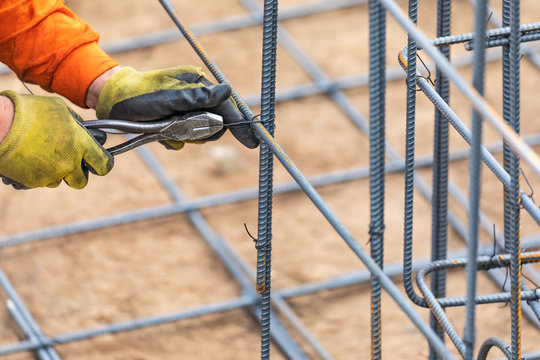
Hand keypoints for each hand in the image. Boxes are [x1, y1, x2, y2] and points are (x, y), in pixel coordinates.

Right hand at [0, 91, 112, 188]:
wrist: (0, 125)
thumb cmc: (31, 112)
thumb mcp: (60, 110)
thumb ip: (76, 124)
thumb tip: (82, 129)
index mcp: (81, 145)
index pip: (104, 164)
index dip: (103, 164)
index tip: (99, 162)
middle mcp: (69, 163)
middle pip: (82, 181)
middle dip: (77, 174)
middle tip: (69, 162)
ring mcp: (51, 175)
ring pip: (59, 181)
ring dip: (55, 172)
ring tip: (42, 155)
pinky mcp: (33, 182)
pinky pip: (41, 181)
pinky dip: (38, 173)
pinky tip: (29, 158)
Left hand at [95, 66, 258, 148]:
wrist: (114, 103)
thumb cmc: (140, 96)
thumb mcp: (169, 98)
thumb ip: (198, 97)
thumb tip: (227, 91)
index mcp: (198, 86)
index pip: (227, 107)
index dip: (240, 125)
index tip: (253, 141)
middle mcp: (196, 98)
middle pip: (216, 124)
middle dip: (203, 131)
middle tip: (181, 130)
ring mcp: (188, 111)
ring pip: (202, 133)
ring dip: (186, 136)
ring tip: (166, 129)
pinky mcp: (178, 122)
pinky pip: (187, 138)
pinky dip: (176, 139)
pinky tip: (161, 133)